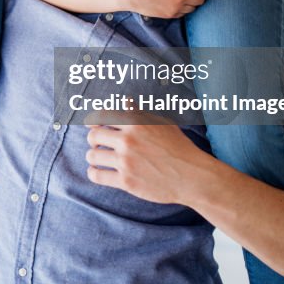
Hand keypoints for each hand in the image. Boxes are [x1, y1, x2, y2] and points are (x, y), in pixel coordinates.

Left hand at [84, 111, 205, 204]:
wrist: (192, 177)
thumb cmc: (179, 148)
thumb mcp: (161, 124)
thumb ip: (140, 113)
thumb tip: (125, 102)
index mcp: (136, 124)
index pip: (103, 116)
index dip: (94, 120)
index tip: (92, 124)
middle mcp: (128, 141)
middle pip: (93, 136)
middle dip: (93, 139)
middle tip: (97, 143)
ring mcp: (126, 162)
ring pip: (92, 155)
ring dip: (93, 156)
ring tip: (98, 158)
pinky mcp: (126, 181)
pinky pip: (97, 175)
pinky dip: (94, 173)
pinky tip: (98, 171)